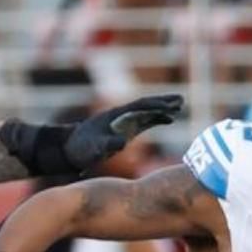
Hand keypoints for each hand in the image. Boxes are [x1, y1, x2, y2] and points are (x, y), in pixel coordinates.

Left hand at [63, 94, 185, 172]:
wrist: (69, 150)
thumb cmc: (80, 149)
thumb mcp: (92, 149)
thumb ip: (106, 145)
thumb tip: (122, 143)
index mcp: (115, 116)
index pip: (138, 107)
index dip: (155, 105)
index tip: (170, 107)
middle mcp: (121, 116)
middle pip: (145, 105)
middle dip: (163, 102)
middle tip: (181, 100)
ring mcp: (123, 122)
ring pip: (147, 112)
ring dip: (163, 108)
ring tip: (180, 106)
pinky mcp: (125, 130)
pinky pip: (144, 121)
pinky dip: (157, 119)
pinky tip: (169, 120)